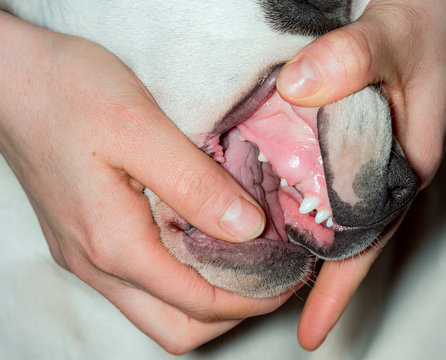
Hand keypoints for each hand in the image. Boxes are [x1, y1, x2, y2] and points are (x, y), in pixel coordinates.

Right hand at [0, 12, 283, 353]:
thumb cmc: (67, 92)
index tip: (289, 280)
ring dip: (206, 301)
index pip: (197, 303)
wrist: (10, 78)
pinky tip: (205, 245)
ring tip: (248, 266)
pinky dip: (182, 278)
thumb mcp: (139, 127)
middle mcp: (98, 263)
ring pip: (157, 311)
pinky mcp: (86, 238)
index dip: (251, 300)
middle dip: (231, 315)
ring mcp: (88, 255)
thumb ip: (194, 183)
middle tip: (273, 281)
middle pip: (176, 327)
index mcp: (115, 244)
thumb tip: (246, 228)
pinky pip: (141, 283)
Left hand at [277, 0, 445, 349]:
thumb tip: (296, 89)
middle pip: (345, 237)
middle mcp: (388, 169)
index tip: (309, 335)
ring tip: (257, 260)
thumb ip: (350, 59)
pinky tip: (272, 191)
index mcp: (403, 167)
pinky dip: (299, 188)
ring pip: (332, 207)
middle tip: (260, 301)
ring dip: (300, 234)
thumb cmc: (434, 18)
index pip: (366, 244)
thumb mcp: (393, 35)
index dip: (337, 289)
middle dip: (309, 273)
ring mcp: (374, 152)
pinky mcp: (361, 130)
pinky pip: (326, 171)